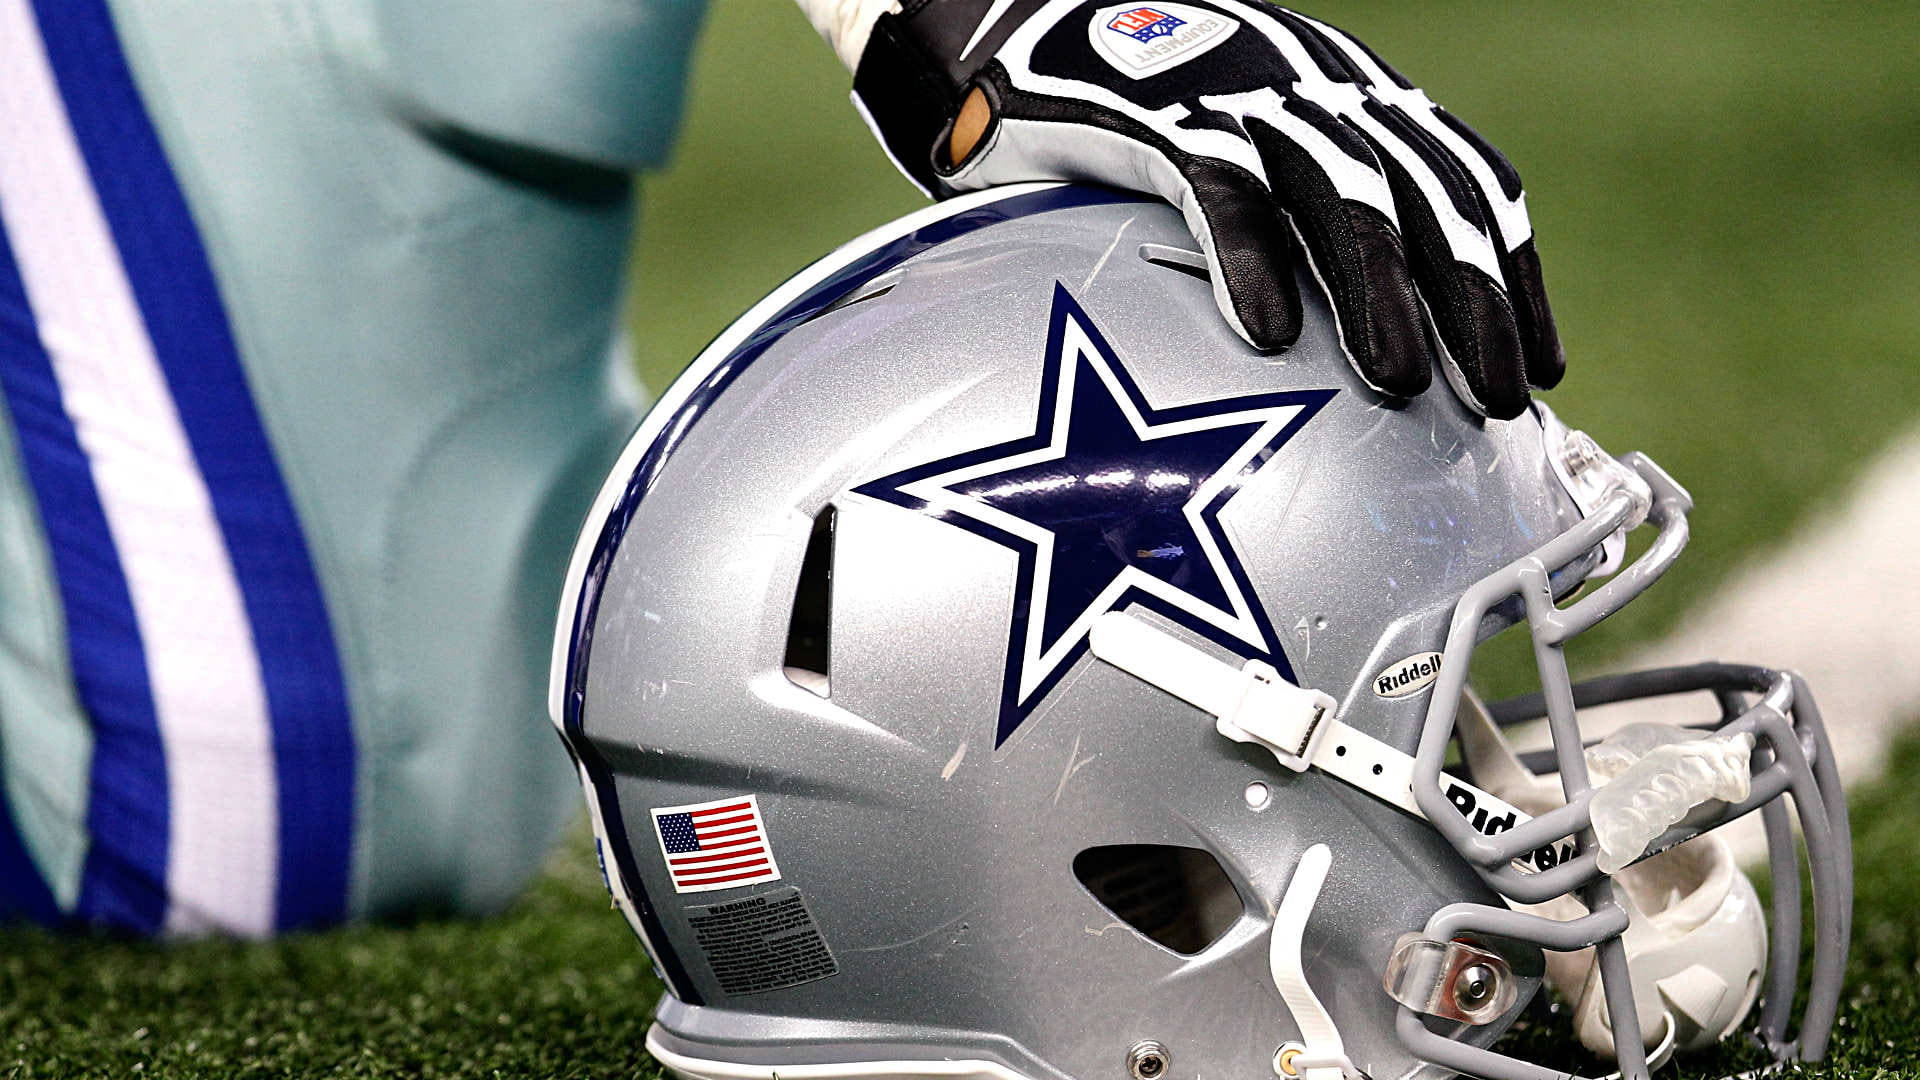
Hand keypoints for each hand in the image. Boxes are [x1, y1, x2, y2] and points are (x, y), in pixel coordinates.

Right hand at [852, 0, 1561, 418]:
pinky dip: (1247, 257)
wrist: (1013, 20)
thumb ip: (1294, 226)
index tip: (1539, 372)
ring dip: (1380, 291)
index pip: (1463, 178)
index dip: (1511, 276)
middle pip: (1424, 192)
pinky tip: (1267, 335)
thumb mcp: (1237, 153)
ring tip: (1401, 384)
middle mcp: (1317, 84)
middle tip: (1494, 403)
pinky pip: (1218, 186)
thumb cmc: (1126, 118)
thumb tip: (1328, 362)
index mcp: (1351, 96)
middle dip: (1471, 302)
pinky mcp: (1157, 110)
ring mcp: (1242, 90)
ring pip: (1340, 188)